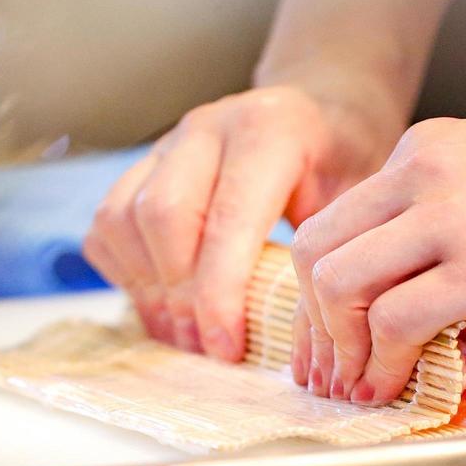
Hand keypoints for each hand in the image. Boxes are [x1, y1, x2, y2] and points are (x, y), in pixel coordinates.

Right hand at [83, 85, 398, 360]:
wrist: (319, 115)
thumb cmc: (342, 167)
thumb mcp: (358, 201)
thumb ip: (325, 253)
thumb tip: (299, 337)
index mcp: (269, 131)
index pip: (227, 219)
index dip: (219, 294)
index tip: (226, 350)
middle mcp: (209, 126)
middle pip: (162, 215)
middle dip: (178, 296)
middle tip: (202, 349)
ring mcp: (169, 142)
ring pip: (124, 217)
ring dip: (146, 289)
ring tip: (181, 336)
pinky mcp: (143, 163)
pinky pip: (107, 222)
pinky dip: (123, 273)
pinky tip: (159, 303)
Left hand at [289, 111, 465, 402]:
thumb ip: (455, 217)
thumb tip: (432, 289)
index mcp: (426, 150)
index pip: (340, 220)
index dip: (322, 288)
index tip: (332, 336)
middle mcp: (421, 172)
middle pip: (314, 249)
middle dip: (312, 323)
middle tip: (331, 372)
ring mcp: (446, 217)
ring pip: (336, 283)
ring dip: (337, 348)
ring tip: (359, 386)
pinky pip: (393, 321)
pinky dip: (380, 365)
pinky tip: (394, 387)